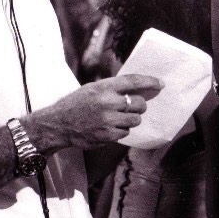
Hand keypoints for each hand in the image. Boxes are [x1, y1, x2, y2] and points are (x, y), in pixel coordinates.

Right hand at [26, 74, 163, 150]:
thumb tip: (135, 88)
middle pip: (139, 104)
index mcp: (103, 87)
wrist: (58, 124)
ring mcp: (108, 120)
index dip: (149, 82)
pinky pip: (126, 133)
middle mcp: (107, 102)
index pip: (133, 82)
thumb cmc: (76, 104)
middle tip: (133, 106)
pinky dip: (121, 130)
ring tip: (119, 118)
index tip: (160, 83)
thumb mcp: (92, 88)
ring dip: (131, 119)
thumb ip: (112, 88)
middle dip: (139, 105)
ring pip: (135, 120)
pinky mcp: (107, 135)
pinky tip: (110, 127)